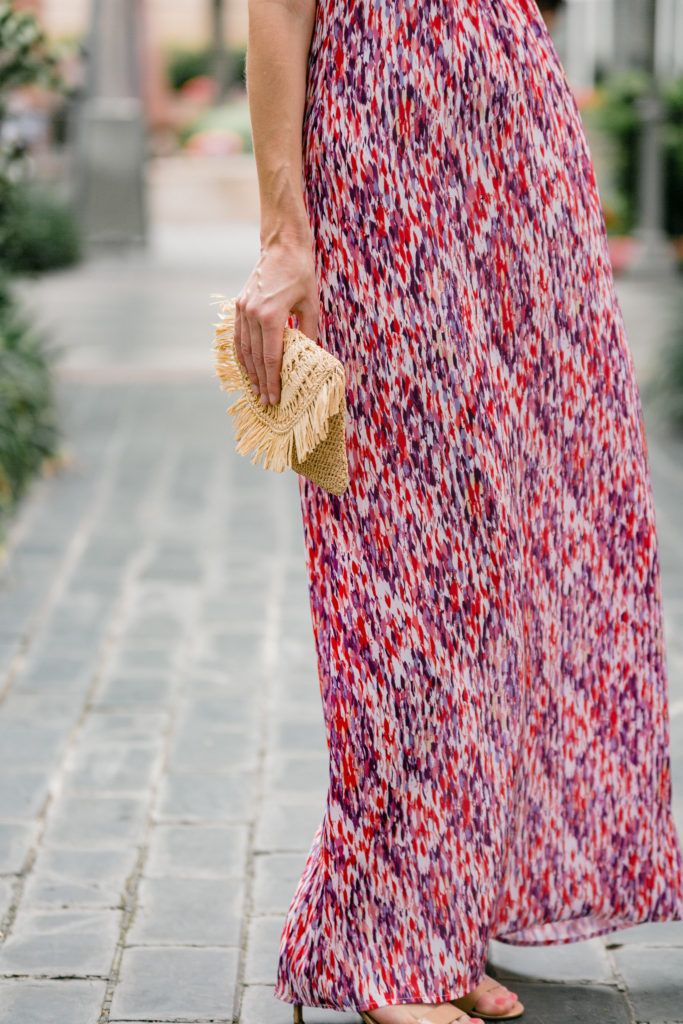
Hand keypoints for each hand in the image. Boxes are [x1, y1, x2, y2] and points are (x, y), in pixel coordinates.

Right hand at [234, 232, 318, 406]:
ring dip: (249, 372)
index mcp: (272, 316)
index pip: (271, 358)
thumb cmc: (301, 273)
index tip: (275, 397)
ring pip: (243, 349)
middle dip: (261, 382)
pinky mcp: (239, 305)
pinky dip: (241, 355)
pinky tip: (246, 368)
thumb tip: (311, 357)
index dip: (273, 381)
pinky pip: (238, 336)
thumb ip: (309, 332)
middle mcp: (253, 314)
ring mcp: (243, 309)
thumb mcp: (311, 304)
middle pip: (256, 358)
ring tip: (255, 390)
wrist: (281, 246)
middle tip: (265, 401)